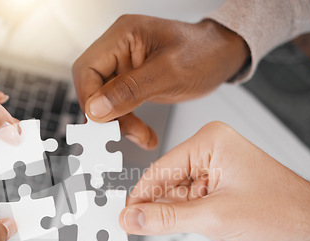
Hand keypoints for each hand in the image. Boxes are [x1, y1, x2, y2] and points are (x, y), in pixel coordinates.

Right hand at [72, 15, 249, 149]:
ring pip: (102, 100)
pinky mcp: (129, 80)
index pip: (87, 70)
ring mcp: (122, 65)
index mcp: (123, 35)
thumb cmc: (204, 54)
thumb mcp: (169, 73)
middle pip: (91, 86)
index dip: (91, 100)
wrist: (222, 55)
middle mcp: (118, 48)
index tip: (105, 122)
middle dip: (106, 115)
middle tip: (125, 133)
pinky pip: (117, 105)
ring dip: (119, 123)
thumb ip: (130, 90)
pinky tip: (142, 134)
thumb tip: (95, 109)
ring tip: (141, 136)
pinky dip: (127, 122)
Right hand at [119, 122, 309, 240]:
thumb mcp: (214, 217)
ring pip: (177, 195)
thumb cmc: (282, 211)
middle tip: (156, 227)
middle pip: (166, 182)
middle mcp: (212, 150)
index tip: (124, 218)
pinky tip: (212, 223)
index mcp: (210, 142)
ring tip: (209, 223)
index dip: (140, 197)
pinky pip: (191, 201)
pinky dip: (193, 217)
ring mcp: (216, 168)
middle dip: (165, 208)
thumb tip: (132, 218)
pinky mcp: (220, 185)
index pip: (159, 169)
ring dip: (183, 215)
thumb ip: (166, 218)